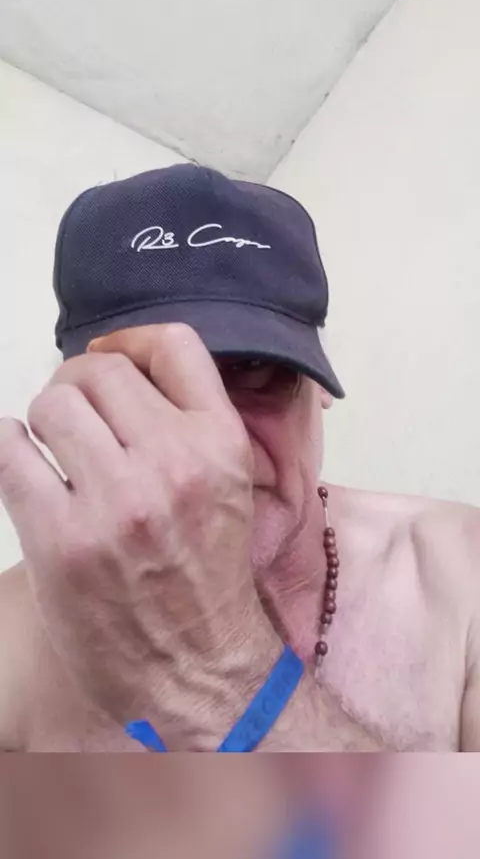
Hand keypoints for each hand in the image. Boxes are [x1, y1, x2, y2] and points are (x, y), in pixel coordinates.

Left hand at [0, 325, 280, 748]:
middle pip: (99, 369)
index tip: (112, 358)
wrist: (199, 667)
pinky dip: (8, 445)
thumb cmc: (208, 573)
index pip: (174, 344)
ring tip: (54, 445)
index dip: (131, 341)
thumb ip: (188, 422)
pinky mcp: (63, 543)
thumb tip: (116, 368)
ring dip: (44, 417)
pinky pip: (10, 455)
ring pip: (52, 404)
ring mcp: (116, 504)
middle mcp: (173, 464)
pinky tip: (20, 454)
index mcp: (220, 444)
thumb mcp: (228, 483)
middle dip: (78, 384)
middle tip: (77, 414)